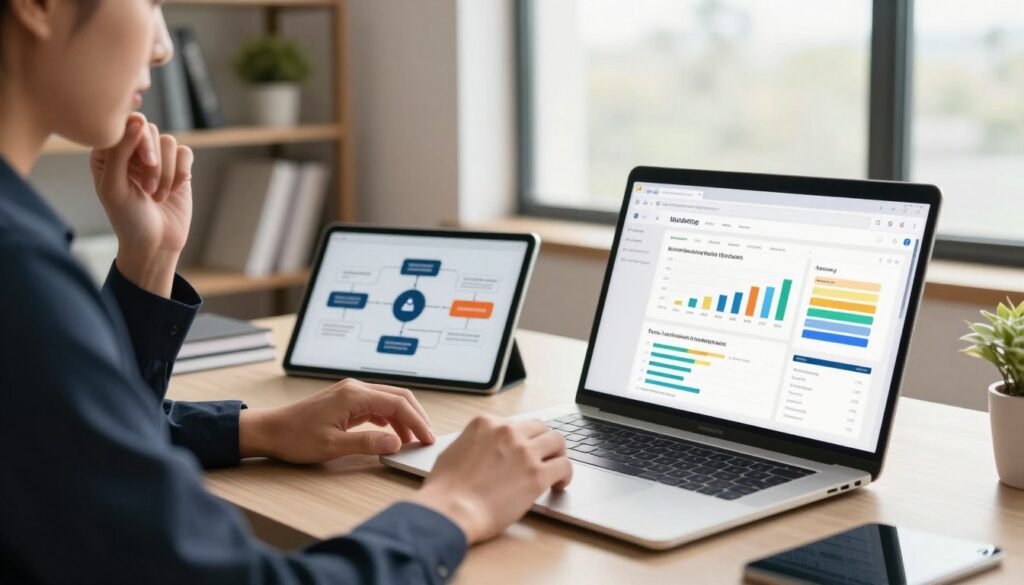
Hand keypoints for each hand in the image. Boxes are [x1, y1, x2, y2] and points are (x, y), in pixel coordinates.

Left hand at [90, 113, 193, 296]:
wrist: (155, 243)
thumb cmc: (127, 219)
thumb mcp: (114, 187)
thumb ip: (119, 152)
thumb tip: (137, 119)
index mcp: (107, 153)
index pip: (124, 125)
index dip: (138, 139)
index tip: (145, 163)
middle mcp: (131, 151)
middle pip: (149, 130)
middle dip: (154, 160)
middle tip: (149, 189)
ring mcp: (157, 158)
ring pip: (170, 142)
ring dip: (166, 172)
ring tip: (158, 196)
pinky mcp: (178, 167)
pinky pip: (186, 153)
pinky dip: (181, 173)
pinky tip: (174, 191)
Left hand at [238, 379, 435, 463]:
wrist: (271, 431)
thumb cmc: (296, 438)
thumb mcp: (333, 446)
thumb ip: (367, 443)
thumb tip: (397, 443)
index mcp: (354, 396)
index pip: (397, 404)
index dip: (417, 422)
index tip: (428, 439)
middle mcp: (355, 389)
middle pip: (398, 397)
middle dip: (416, 417)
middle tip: (427, 438)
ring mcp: (351, 393)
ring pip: (389, 401)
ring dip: (404, 419)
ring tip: (413, 440)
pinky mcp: (347, 401)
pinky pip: (377, 406)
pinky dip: (390, 418)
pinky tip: (393, 433)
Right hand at [409, 415, 572, 544]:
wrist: (450, 510)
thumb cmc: (445, 489)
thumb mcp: (452, 451)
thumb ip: (473, 444)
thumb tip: (481, 451)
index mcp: (485, 423)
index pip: (514, 424)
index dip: (519, 440)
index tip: (520, 452)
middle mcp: (507, 431)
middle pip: (539, 427)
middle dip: (542, 442)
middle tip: (543, 457)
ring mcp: (524, 452)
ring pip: (557, 441)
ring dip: (558, 454)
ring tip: (556, 469)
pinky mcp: (537, 475)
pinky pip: (564, 466)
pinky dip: (565, 475)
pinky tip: (558, 484)